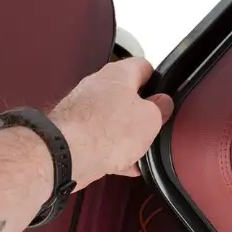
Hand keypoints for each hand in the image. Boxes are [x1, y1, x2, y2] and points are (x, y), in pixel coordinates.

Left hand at [49, 57, 173, 189]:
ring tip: (140, 151)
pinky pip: (98, 139)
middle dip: (140, 113)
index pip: (142, 66)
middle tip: (153, 126)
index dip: (156, 79)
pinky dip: (111, 151)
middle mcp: (96, 86)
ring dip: (125, 135)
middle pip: (125, 95)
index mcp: (118, 74)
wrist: (68, 154)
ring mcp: (82, 109)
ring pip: (111, 120)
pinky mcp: (73, 132)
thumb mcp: (150, 119)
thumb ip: (160, 109)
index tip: (163, 93)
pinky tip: (124, 165)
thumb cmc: (105, 129)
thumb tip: (163, 103)